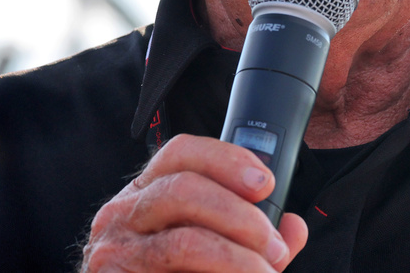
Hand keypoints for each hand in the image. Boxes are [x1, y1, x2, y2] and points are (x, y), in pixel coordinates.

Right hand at [80, 134, 308, 271]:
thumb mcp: (212, 250)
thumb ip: (253, 238)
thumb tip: (294, 227)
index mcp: (147, 193)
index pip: (181, 152)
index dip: (228, 159)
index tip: (266, 183)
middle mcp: (123, 214)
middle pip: (183, 189)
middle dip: (241, 215)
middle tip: (274, 246)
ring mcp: (114, 252)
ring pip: (184, 241)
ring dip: (237, 258)